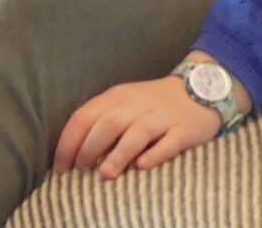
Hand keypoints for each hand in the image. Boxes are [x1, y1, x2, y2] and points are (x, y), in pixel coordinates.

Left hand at [54, 55, 249, 179]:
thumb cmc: (153, 104)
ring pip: (138, 131)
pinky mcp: (184, 129)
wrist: (200, 89)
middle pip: (109, 122)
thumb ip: (101, 122)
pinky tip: (143, 165)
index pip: (85, 116)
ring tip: (106, 173)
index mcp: (118, 96)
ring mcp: (163, 116)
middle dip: (90, 147)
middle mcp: (139, 104)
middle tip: (82, 169)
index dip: (69, 142)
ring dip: (119, 152)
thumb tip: (74, 154)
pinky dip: (156, 153)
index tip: (61, 166)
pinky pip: (170, 142)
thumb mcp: (124, 104)